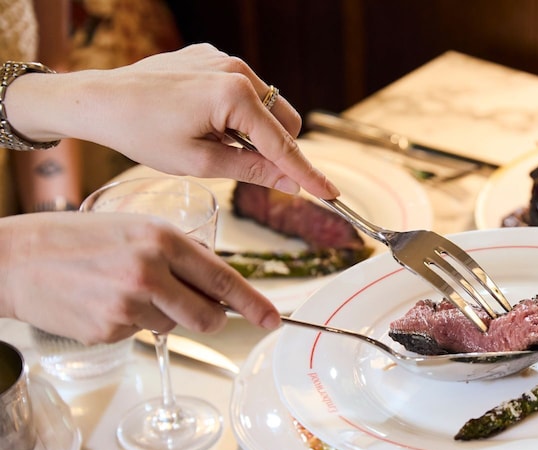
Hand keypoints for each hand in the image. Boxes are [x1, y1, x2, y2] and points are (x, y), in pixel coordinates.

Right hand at [0, 213, 278, 342]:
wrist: (13, 259)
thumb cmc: (74, 238)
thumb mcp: (134, 228)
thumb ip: (177, 253)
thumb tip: (215, 282)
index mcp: (162, 239)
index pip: (223, 278)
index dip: (253, 303)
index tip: (273, 318)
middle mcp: (150, 272)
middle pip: (208, 316)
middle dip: (210, 318)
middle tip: (193, 307)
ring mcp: (129, 305)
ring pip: (173, 326)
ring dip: (161, 315)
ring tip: (123, 290)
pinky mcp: (110, 330)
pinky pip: (139, 333)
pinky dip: (129, 322)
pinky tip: (102, 301)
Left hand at [7, 44, 338, 199]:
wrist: (98, 100)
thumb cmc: (143, 133)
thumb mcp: (201, 162)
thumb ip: (254, 170)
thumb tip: (293, 183)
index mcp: (235, 95)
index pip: (284, 145)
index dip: (308, 174)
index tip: (331, 195)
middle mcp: (237, 70)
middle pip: (284, 122)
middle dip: (275, 150)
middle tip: (241, 168)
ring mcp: (224, 60)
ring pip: (266, 109)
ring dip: (252, 132)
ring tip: (212, 142)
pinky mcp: (211, 58)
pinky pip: (243, 92)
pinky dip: (235, 114)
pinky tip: (202, 122)